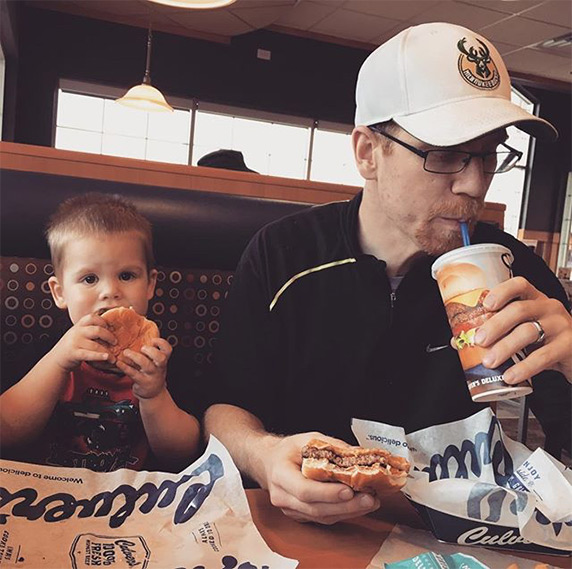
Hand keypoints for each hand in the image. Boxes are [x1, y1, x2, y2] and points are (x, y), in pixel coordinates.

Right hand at [50, 313, 115, 371]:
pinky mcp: (74, 353)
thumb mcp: (79, 333)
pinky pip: (89, 354)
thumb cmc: (73, 345)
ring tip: (113, 358)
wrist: (56, 359)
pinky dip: (99, 356)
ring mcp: (74, 342)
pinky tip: (107, 357)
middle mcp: (77, 332)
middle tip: (115, 342)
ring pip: (95, 345)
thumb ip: (90, 329)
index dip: (103, 321)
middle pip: (96, 330)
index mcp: (79, 325)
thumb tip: (111, 327)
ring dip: (107, 352)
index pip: (92, 317)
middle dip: (109, 336)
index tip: (110, 328)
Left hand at [115, 338, 171, 398]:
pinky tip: (119, 363)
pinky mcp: (142, 382)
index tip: (153, 340)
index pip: (168, 350)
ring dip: (136, 357)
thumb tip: (141, 335)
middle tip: (143, 347)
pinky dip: (125, 367)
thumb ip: (152, 351)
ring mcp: (151, 375)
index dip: (162, 343)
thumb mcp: (156, 363)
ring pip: (147, 365)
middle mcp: (159, 367)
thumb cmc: (153, 374)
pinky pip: (133, 374)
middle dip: (152, 351)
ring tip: (126, 352)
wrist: (153, 393)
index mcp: (162, 360)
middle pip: (161, 358)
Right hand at [258, 432, 379, 524]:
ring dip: (348, 512)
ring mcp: (290, 510)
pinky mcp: (299, 516)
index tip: (349, 490)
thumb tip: (358, 454)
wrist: (267, 462)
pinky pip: (322, 519)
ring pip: (321, 517)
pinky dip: (341, 513)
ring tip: (369, 502)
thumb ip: (330, 446)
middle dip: (346, 506)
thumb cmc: (287, 450)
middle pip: (316, 509)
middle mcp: (282, 496)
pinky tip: (357, 506)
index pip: (305, 490)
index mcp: (280, 474)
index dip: (328, 493)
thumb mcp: (306, 439)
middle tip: (369, 499)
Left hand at [474, 276, 571, 383]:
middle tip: (479, 340)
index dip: (501, 292)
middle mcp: (548, 307)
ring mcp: (560, 325)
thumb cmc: (544, 338)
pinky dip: (524, 367)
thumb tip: (458, 342)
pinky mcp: (568, 346)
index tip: (485, 304)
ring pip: (528, 332)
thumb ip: (496, 333)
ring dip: (505, 348)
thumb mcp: (522, 329)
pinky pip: (543, 356)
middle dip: (495, 325)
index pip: (519, 285)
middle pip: (518, 310)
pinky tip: (511, 375)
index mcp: (534, 299)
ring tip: (490, 361)